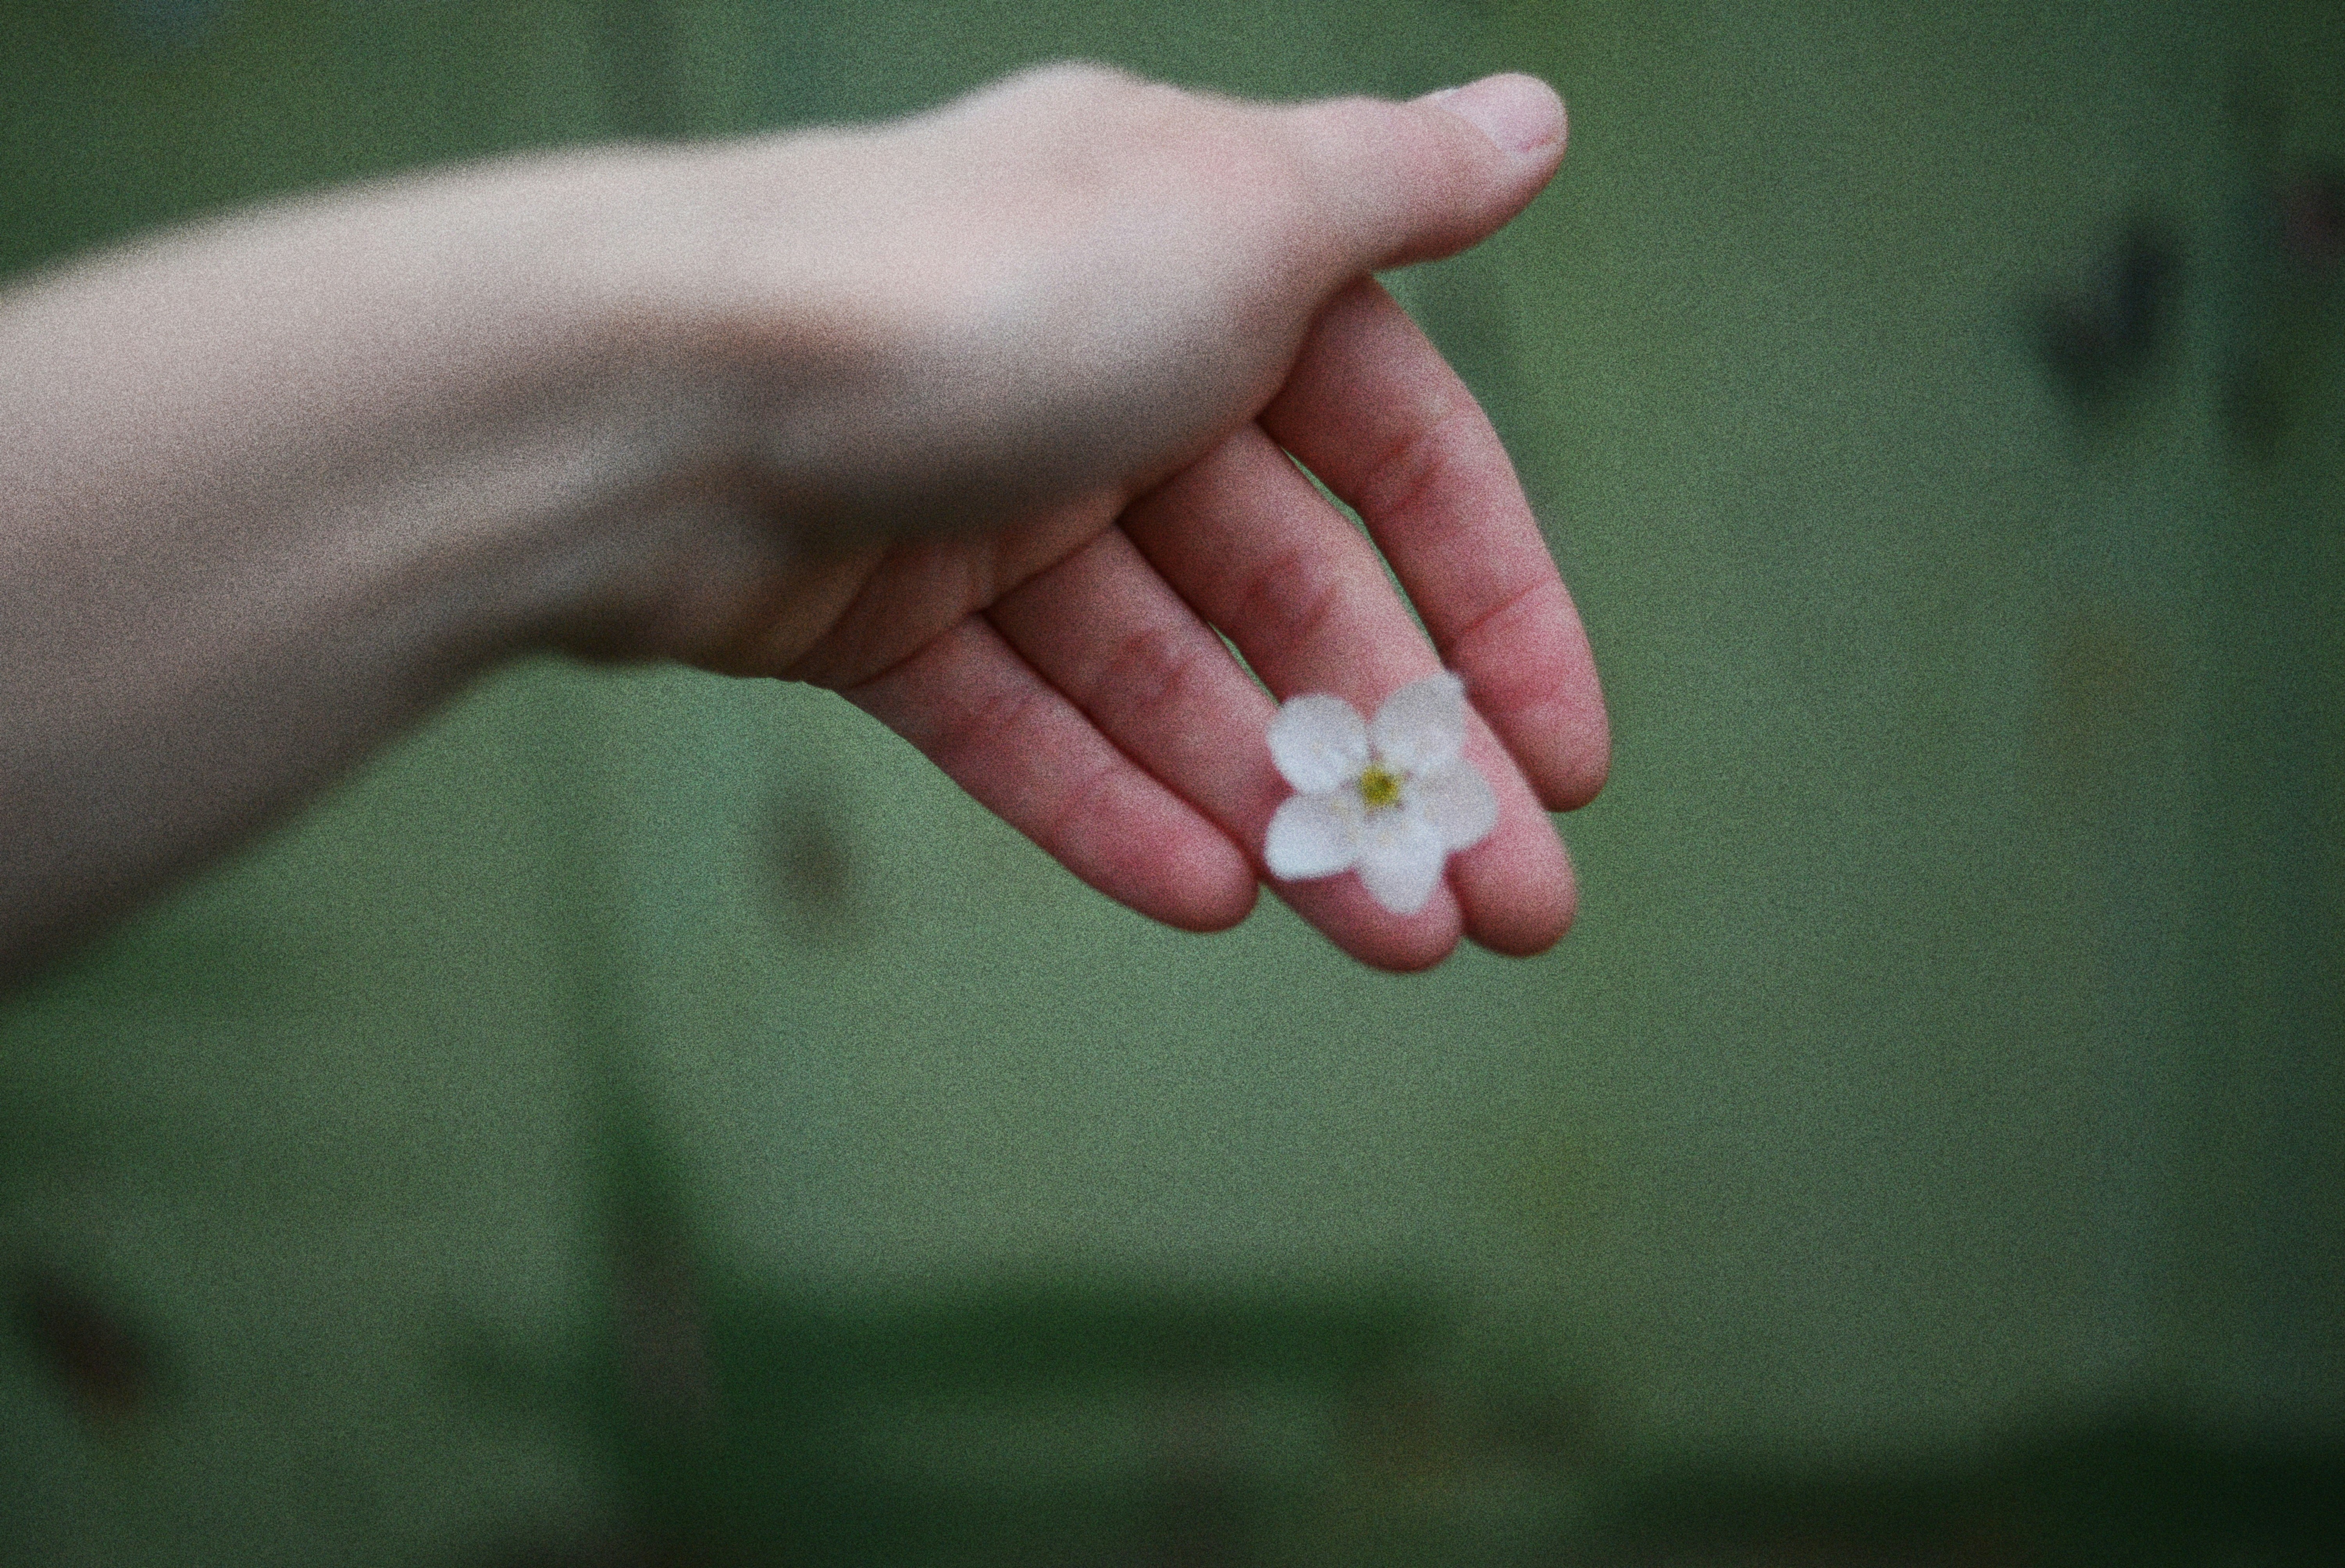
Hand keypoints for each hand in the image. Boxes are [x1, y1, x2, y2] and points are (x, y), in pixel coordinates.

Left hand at [601, 66, 1608, 969]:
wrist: (655, 393)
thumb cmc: (976, 286)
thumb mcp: (1232, 212)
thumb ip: (1393, 185)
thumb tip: (1535, 120)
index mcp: (1203, 269)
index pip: (1400, 459)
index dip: (1497, 605)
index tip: (1570, 758)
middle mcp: (1101, 379)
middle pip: (1292, 598)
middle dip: (1407, 753)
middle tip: (1512, 910)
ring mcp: (983, 503)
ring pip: (1166, 682)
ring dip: (1282, 807)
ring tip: (1392, 937)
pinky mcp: (872, 609)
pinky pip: (1016, 723)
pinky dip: (1106, 804)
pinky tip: (1210, 897)